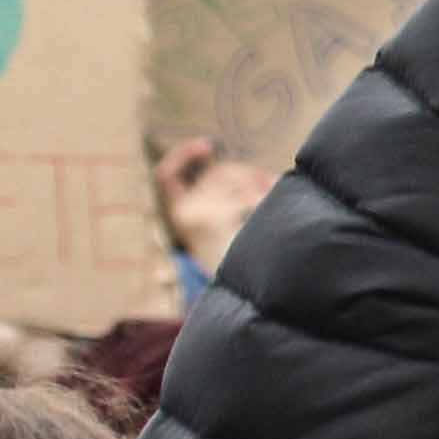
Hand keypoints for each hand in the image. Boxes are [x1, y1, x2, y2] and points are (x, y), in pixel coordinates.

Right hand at [152, 136, 275, 266]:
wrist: (241, 292)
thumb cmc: (238, 253)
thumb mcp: (220, 221)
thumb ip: (221, 193)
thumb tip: (242, 167)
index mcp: (180, 212)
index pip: (165, 175)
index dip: (181, 155)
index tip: (206, 145)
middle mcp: (182, 212)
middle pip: (217, 172)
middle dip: (247, 172)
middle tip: (269, 182)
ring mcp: (195, 216)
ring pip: (234, 180)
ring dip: (259, 184)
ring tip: (273, 196)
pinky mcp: (212, 220)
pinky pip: (243, 195)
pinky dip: (261, 198)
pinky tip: (269, 207)